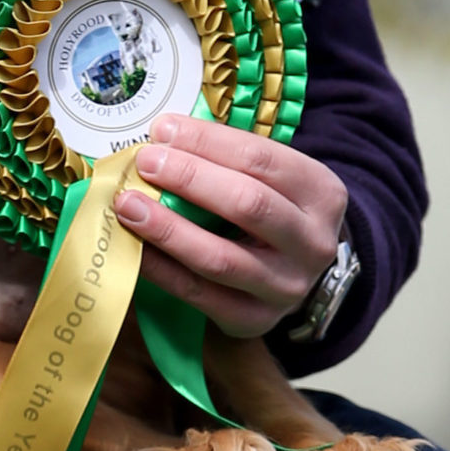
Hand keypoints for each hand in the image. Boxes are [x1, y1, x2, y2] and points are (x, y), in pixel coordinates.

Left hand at [113, 114, 346, 338]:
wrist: (295, 266)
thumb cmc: (271, 204)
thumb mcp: (270, 175)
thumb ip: (225, 156)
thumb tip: (161, 138)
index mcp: (321, 192)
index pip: (261, 159)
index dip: (207, 142)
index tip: (162, 129)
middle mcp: (312, 243)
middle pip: (247, 204)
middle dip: (189, 178)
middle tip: (145, 162)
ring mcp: (287, 288)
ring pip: (221, 258)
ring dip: (168, 229)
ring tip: (128, 205)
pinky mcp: (256, 320)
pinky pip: (200, 295)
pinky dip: (162, 270)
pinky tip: (135, 248)